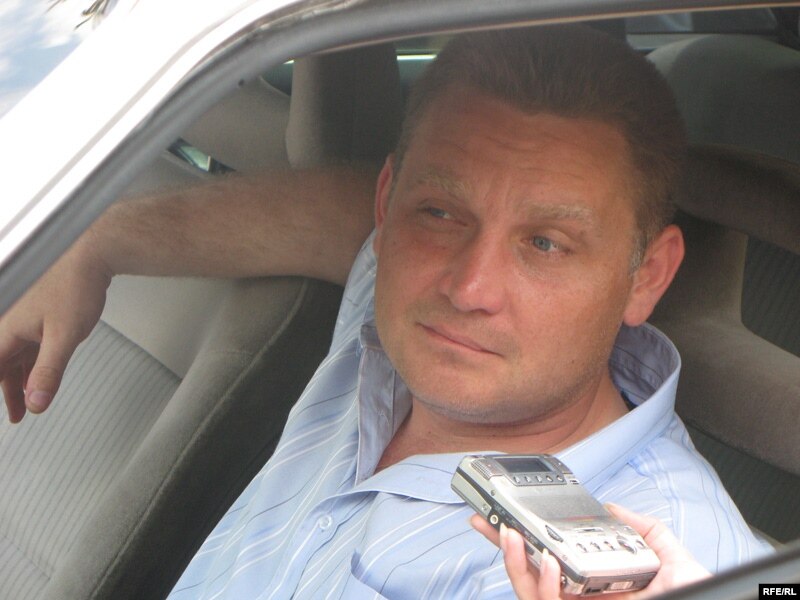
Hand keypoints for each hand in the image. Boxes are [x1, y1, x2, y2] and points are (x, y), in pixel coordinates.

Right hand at [0, 237, 111, 421]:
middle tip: (16, 415)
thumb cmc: (75, 285)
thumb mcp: (64, 337)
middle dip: (7, 390)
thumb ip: (49, 371)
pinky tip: (40, 373)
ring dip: (21, 378)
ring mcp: (26, 317)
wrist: (91, 254)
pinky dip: (33, 361)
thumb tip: (36, 402)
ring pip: (17, 354)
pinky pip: (30, 343)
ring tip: (28, 402)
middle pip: (2, 363)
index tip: (8, 411)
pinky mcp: (41, 313)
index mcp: (7, 328)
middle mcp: (11, 322)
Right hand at [471, 502, 709, 599]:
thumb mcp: (670, 557)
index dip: (525, 539)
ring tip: (511, 533)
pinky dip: (543, 585)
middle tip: (483, 520)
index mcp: (594, 584)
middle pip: (527, 572)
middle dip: (500, 545)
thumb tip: (612, 508)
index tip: (508, 514)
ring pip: (527, 591)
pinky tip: (550, 563)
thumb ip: (642, 529)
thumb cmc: (694, 597)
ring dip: (514, 561)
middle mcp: (580, 599)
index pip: (550, 560)